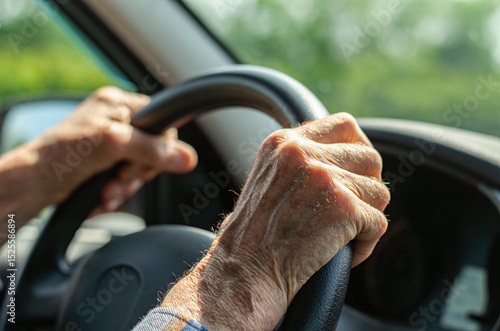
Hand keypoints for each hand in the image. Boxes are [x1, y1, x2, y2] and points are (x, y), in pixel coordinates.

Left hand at [35, 87, 197, 210]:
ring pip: (140, 172)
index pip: (161, 121)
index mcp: (118, 105)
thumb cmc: (61, 155)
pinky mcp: (104, 168)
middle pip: (154, 151)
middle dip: (137, 172)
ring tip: (107, 191)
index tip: (146, 161)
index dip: (160, 146)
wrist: (33, 185)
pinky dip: (117, 194)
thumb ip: (153, 150)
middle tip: (121, 177)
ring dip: (126, 187)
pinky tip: (103, 197)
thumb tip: (188, 158)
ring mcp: (111, 148)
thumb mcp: (114, 145)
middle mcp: (116, 123)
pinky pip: (126, 184)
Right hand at [162, 113, 389, 329]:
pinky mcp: (343, 208)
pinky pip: (379, 223)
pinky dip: (366, 244)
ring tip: (338, 236)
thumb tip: (346, 158)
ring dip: (366, 218)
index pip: (345, 124)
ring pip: (379, 192)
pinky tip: (340, 254)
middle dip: (366, 187)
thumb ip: (303, 162)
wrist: (243, 274)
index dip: (358, 149)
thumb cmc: (254, 237)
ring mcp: (323, 178)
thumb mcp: (268, 179)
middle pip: (369, 157)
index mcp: (283, 143)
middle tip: (348, 211)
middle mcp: (303, 153)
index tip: (356, 172)